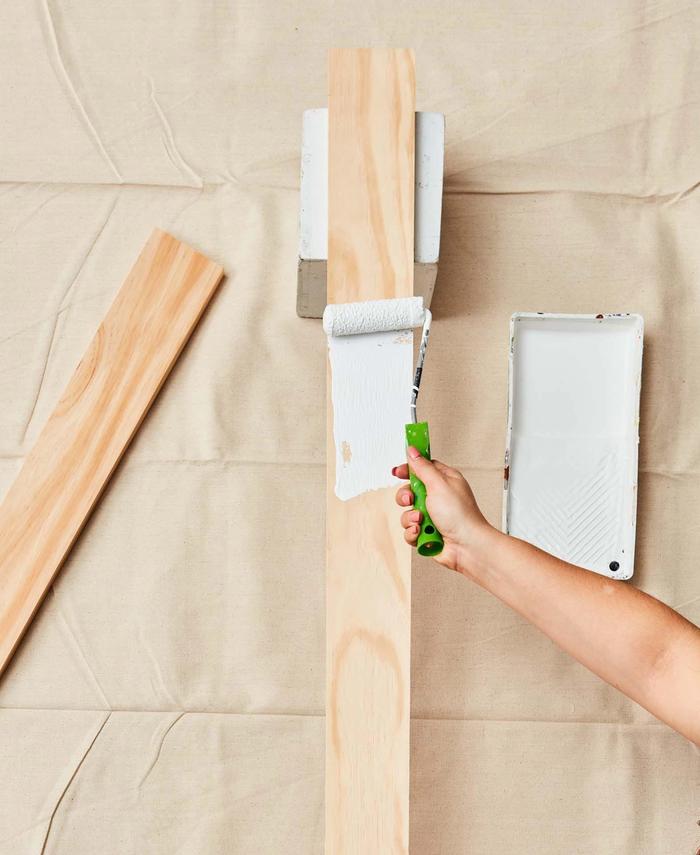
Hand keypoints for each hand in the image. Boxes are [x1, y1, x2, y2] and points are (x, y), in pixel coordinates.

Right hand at [393, 447, 492, 573]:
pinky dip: (413, 532)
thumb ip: (422, 467)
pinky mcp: (427, 532)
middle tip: (411, 499)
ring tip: (421, 521)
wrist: (467, 546)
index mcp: (444, 481)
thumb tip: (413, 451)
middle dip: (406, 497)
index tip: (397, 472)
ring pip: (407, 512)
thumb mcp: (438, 484)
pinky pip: (409, 530)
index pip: (422, 468)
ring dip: (411, 517)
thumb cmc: (460, 515)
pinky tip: (422, 532)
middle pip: (410, 491)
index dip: (408, 469)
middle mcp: (438, 497)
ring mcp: (432, 516)